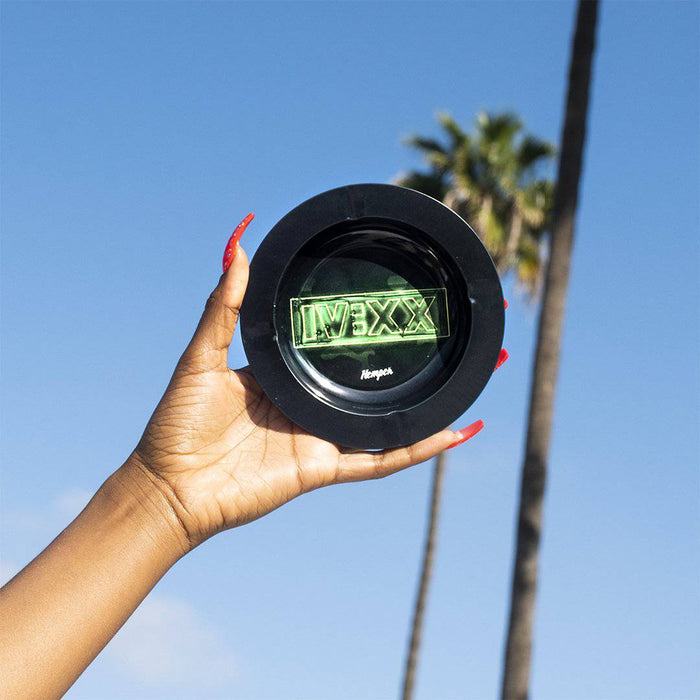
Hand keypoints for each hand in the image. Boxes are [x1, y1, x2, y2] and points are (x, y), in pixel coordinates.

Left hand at [129, 216, 481, 550]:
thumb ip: (224, 306)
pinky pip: (380, 458)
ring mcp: (320, 436)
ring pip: (388, 420)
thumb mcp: (202, 354)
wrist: (168, 487)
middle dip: (412, 358)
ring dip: (433, 402)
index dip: (362, 325)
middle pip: (370, 379)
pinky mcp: (324, 467)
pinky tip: (455, 430)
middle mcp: (307, 404)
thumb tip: (238, 246)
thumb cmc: (176, 424)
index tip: (392, 298)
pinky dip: (418, 448)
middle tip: (451, 327)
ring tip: (476, 374)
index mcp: (282, 376)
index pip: (330, 345)